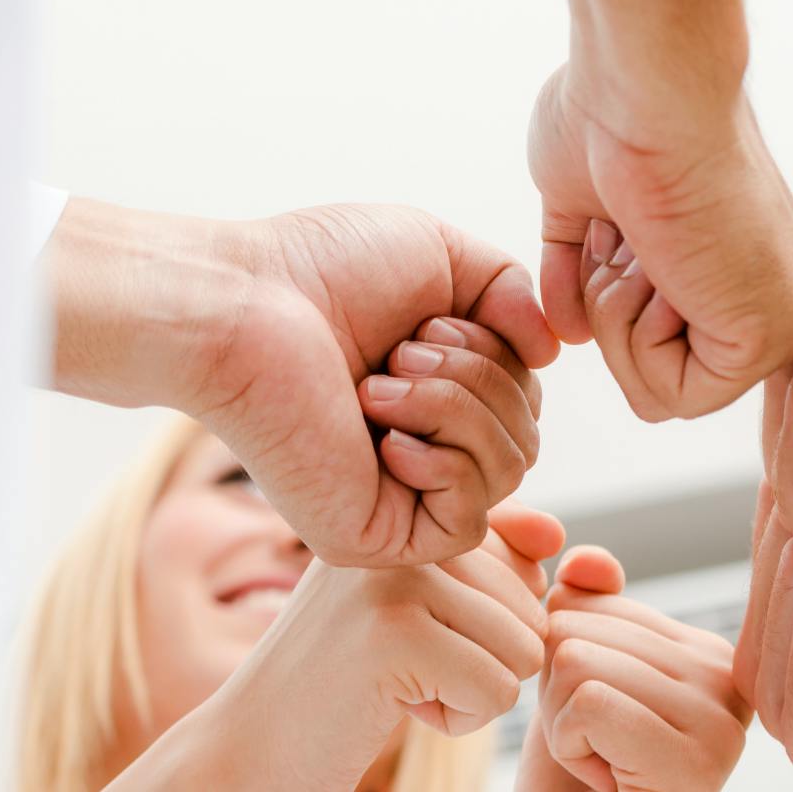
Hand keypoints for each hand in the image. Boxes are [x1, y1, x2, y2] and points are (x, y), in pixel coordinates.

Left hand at [49, 198, 557, 565]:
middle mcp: (420, 448)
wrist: (239, 305)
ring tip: (380, 381)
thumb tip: (553, 353)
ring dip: (457, 407)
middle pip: (527, 435)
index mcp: (434, 393)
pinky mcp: (377, 537)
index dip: (502, 355)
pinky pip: (469, 517)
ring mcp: (399, 497)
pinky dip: (444, 460)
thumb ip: (514, 292)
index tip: (429, 322)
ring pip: (508, 471)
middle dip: (481, 377)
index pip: (525, 399)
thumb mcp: (446, 256)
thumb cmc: (321, 269)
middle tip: (401, 350)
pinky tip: (381, 429)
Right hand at [131, 501, 565, 791]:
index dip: (488, 620)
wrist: (247, 747)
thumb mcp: (418, 602)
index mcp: (408, 509)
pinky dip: (458, 720)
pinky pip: (498, 692)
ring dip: (471, 689)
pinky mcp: (395, 635)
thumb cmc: (343, 678)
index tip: (416, 631)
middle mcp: (402, 528)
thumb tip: (555, 533)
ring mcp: (396, 576)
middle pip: (532, 607)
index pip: (524, 557)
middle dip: (482, 658)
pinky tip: (394, 706)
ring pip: (524, 650)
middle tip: (400, 665)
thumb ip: (489, 560)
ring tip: (397, 681)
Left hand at [517, 547, 750, 791]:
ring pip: (577, 662)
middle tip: (598, 745)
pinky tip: (604, 776)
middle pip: (581, 628)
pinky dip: (569, 744)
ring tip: (603, 760)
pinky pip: (586, 704)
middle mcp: (728, 677)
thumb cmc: (584, 767)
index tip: (602, 719)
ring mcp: (719, 718)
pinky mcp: (694, 758)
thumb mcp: (579, 674)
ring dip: (561, 722)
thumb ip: (588, 608)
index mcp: (709, 650)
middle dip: (558, 691)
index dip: (564, 661)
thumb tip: (582, 561)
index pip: (594, 599)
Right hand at [529, 0, 792, 420]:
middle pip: (654, 377)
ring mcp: (779, 319)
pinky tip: (657, 266)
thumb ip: (581, 270)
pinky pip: (671, 397)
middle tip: (626, 236)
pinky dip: (634, 338)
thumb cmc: (610, 113)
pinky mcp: (771, 338)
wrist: (644, 82)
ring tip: (639, 244)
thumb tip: (571, 333)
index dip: (604, 296)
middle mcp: (769, 294)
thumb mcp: (583, 202)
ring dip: (615, 319)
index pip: (656, 345)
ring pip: (657, 395)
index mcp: (738, 262)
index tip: (616, 226)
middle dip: (608, 309)